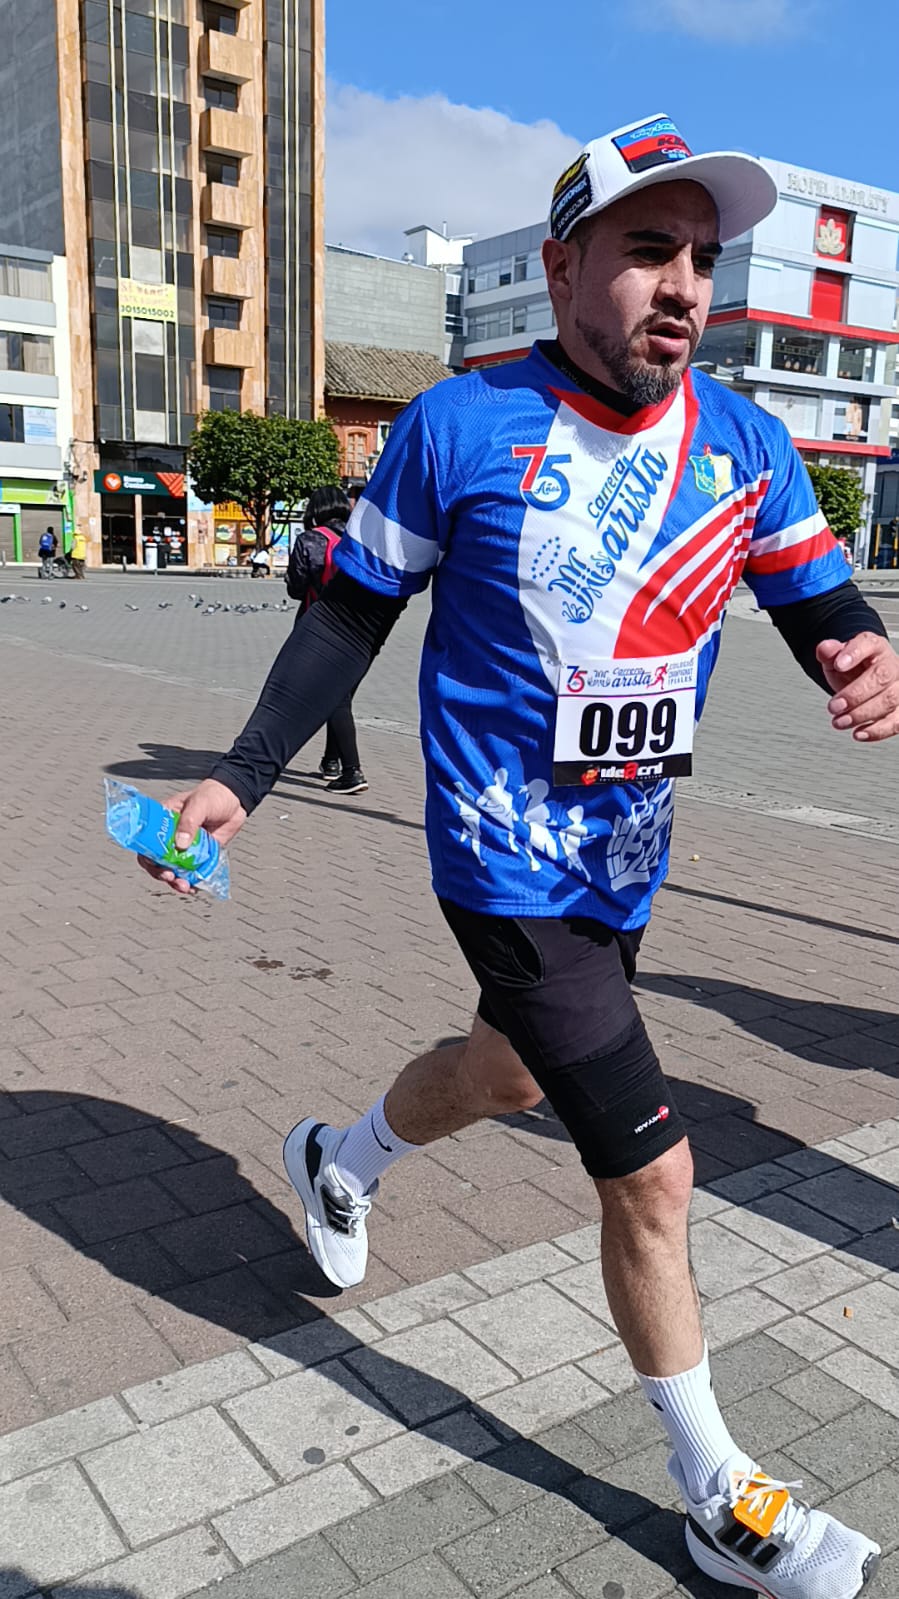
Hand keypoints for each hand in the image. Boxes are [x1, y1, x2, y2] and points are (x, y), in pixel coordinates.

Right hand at [138, 779, 247, 894]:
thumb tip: (181, 844)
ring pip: (174, 869)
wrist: (235, 800)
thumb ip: (189, 822)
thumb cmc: (212, 795)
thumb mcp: (199, 804)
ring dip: (176, 881)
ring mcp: (186, 847)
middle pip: (157, 860)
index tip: (155, 864)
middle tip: (170, 878)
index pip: (147, 841)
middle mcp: (171, 836)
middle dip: (161, 873)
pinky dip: (192, 881)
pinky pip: (192, 871)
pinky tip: (194, 887)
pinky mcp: (200, 855)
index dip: (147, 856)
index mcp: (164, 821)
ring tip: (185, 887)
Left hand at [817, 633, 898, 741]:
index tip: (839, 664)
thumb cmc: (854, 669)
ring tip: (840, 721)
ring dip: (862, 715)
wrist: (864, 679)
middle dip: (855, 695)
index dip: (854, 653)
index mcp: (875, 647)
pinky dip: (877, 731)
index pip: (868, 644)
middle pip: (881, 678)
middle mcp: (891, 666)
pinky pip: (896, 722)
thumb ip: (830, 653)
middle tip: (834, 706)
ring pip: (890, 701)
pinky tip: (859, 733)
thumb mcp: (836, 658)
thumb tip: (824, 648)